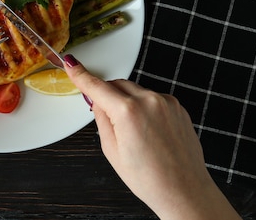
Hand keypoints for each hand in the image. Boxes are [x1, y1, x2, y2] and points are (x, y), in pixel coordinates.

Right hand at [63, 55, 240, 219]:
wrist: (184, 190)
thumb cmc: (150, 179)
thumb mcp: (112, 151)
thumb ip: (102, 119)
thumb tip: (97, 102)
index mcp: (128, 112)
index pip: (97, 86)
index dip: (81, 75)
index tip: (72, 64)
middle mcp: (149, 101)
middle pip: (117, 84)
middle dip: (108, 95)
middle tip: (108, 119)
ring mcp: (166, 102)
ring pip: (135, 90)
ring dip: (127, 102)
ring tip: (134, 133)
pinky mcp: (177, 106)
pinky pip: (152, 98)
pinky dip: (144, 107)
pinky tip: (148, 131)